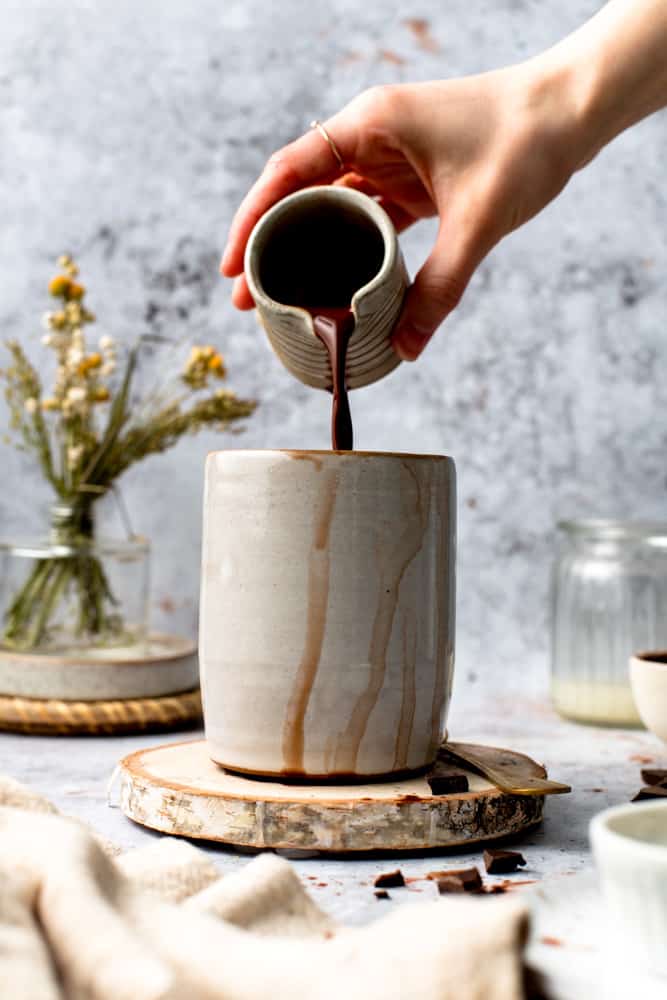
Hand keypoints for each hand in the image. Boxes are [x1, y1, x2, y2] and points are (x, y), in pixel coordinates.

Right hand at [221, 65, 579, 359]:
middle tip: (248, 297)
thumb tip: (405, 349)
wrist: (573, 111)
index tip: (231, 268)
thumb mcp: (477, 220)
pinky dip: (350, 248)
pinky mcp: (411, 179)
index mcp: (369, 125)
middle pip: (300, 194)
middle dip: (271, 244)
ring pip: (331, 208)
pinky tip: (337, 281)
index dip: (251, 220)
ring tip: (282, 296)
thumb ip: (440, 287)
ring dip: (307, 249)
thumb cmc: (526, 141)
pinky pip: (367, 217)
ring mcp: (390, 158)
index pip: (288, 172)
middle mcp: (370, 137)